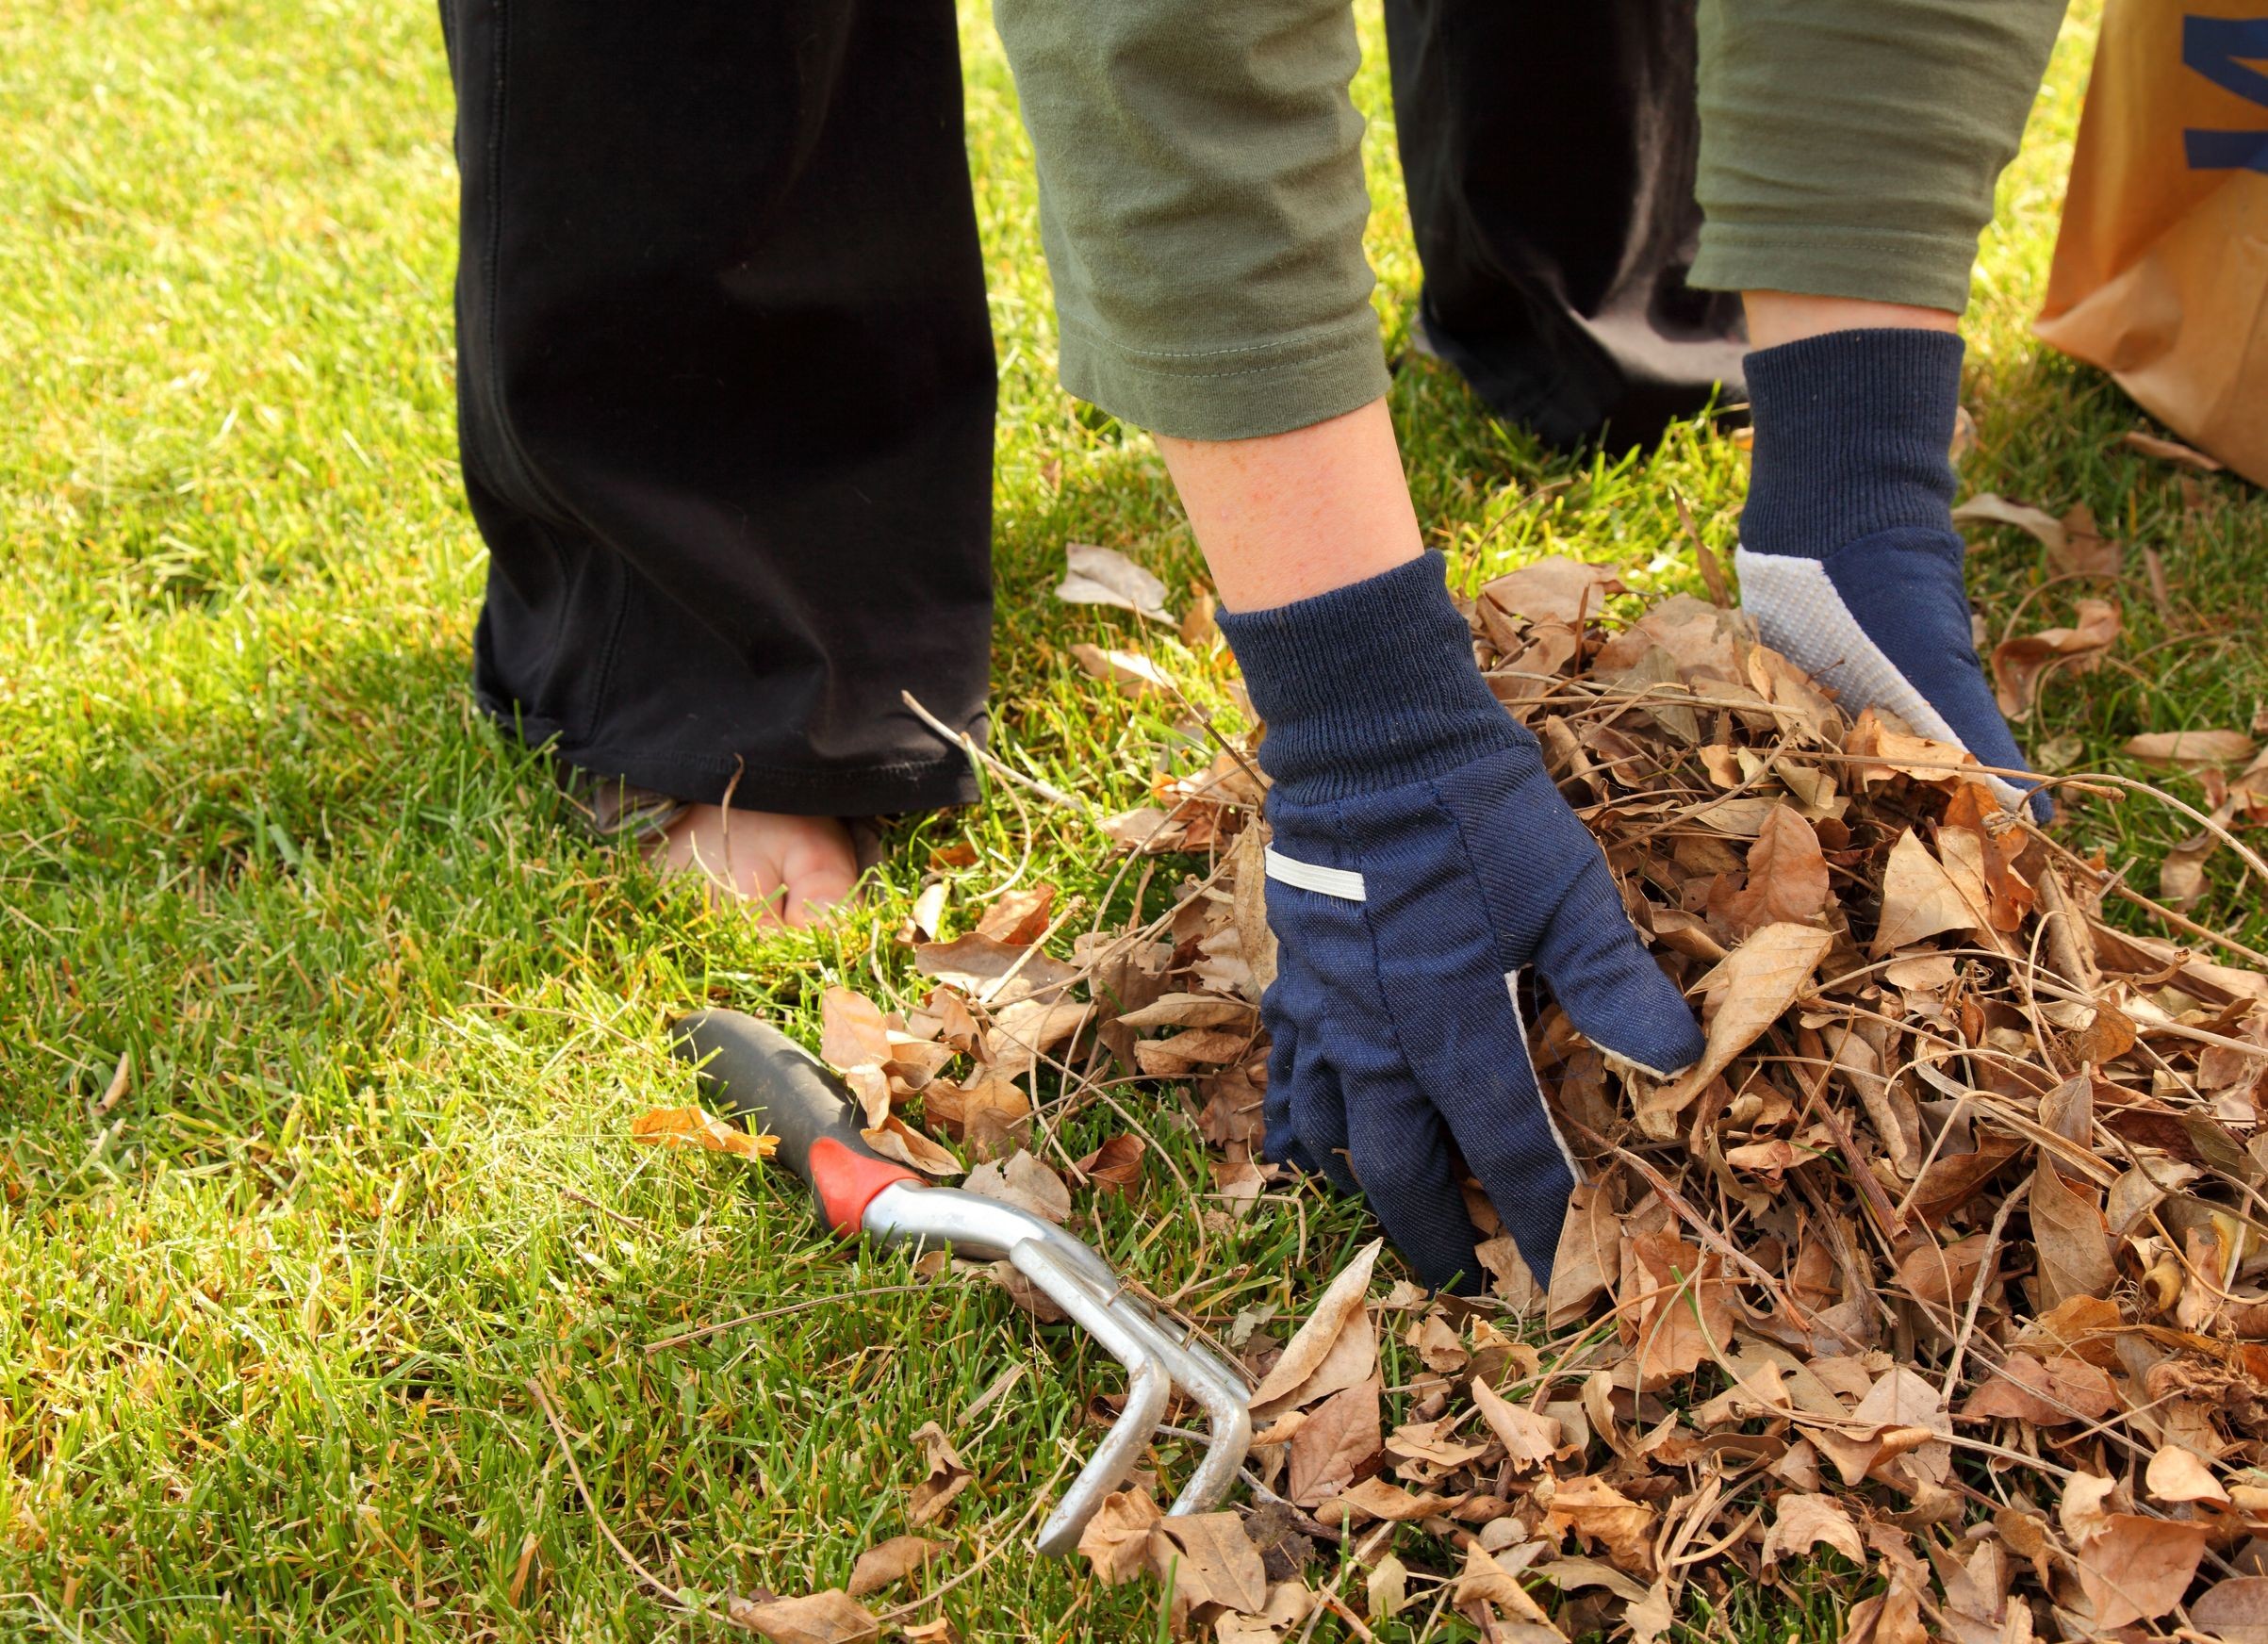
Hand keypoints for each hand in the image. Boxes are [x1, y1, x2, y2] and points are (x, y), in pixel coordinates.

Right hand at [1221, 555, 1700, 1290]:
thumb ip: (1617, 983)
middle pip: (1398, 1170)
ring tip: (1392, 1213)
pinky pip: (1284, 1077)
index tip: (1551, 1268)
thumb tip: (1679, 1062)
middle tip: (1463, 1276)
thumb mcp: (1571, 893)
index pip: (1502, 1149)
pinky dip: (1296, 1124)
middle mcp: (1380, 1040)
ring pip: (1331, 1135)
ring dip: (1364, 1186)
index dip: (1533, 1214)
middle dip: (1433, 1233)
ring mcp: (1327, 1014)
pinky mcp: (1295, 982)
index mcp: (1455, 1024)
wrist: (1375, 745)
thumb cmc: (1481, 816)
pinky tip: (1306, 1144)